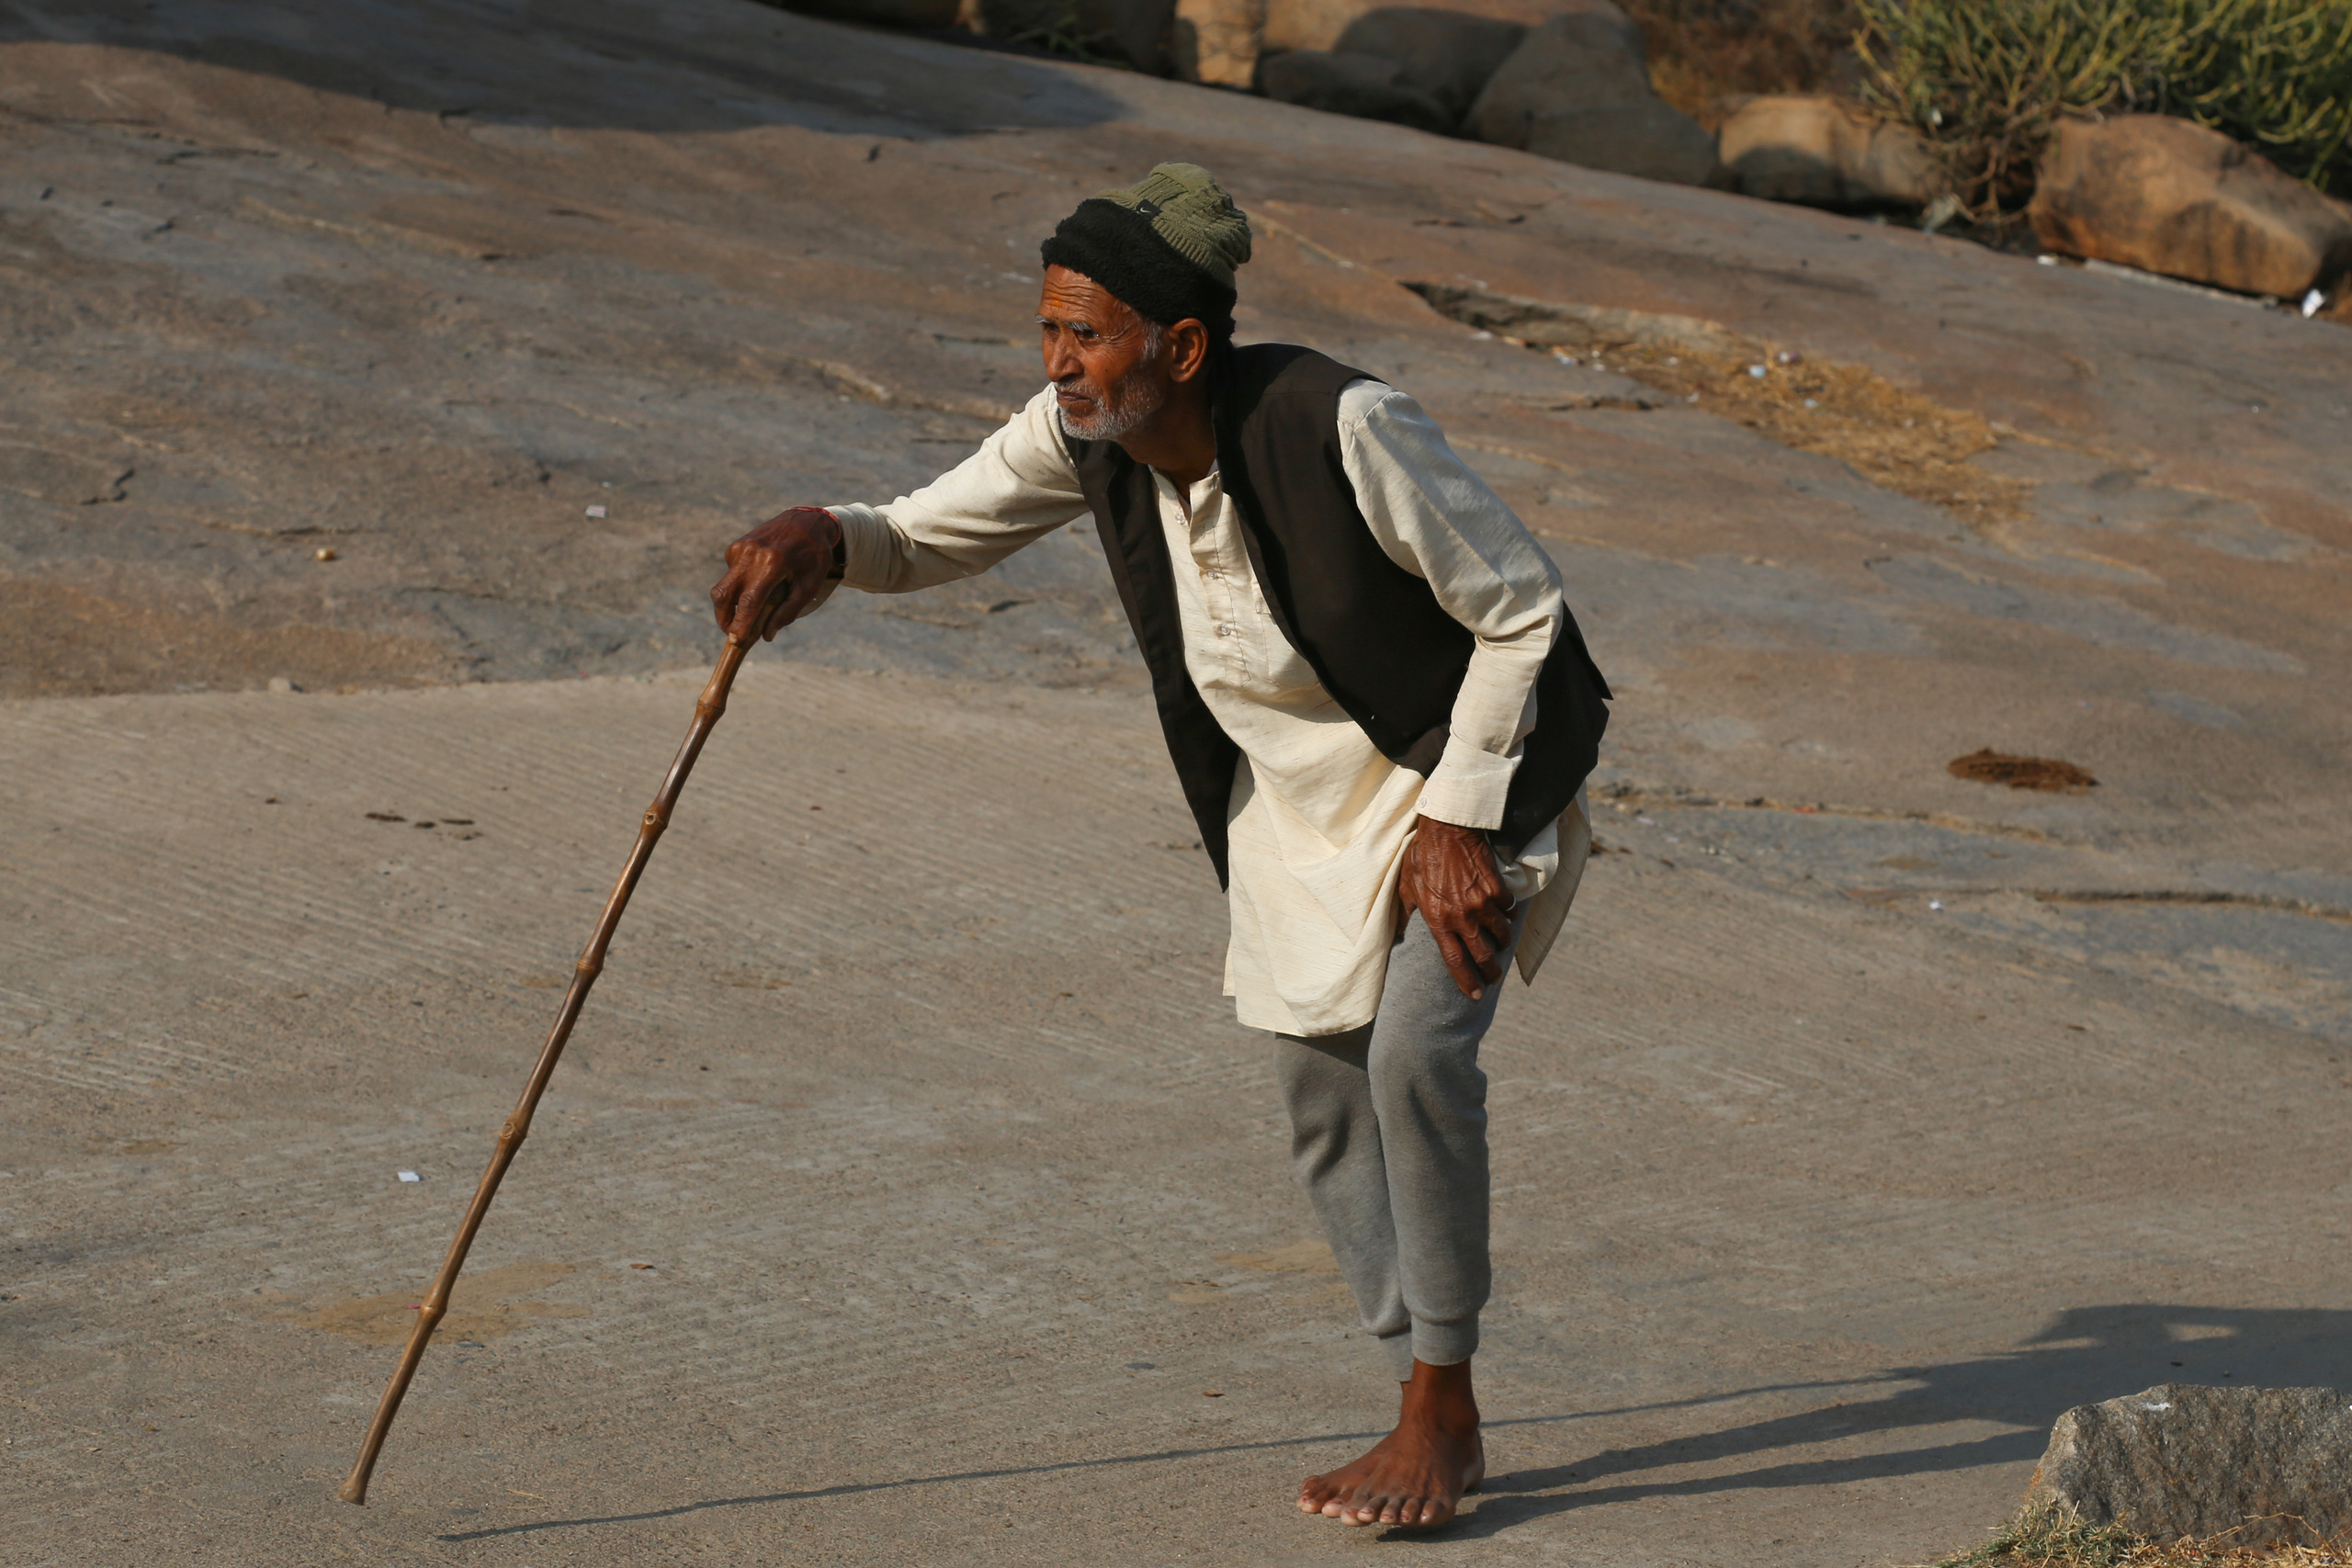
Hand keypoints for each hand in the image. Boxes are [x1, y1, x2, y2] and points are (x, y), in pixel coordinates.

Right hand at [709, 506, 843, 642]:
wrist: (807, 522)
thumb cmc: (813, 557)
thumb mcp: (809, 586)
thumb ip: (788, 612)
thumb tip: (766, 636)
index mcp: (773, 563)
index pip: (749, 601)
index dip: (741, 623)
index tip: (735, 640)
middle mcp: (752, 554)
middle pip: (723, 593)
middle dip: (723, 618)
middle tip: (730, 634)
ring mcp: (741, 548)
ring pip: (724, 585)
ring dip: (730, 604)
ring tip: (744, 615)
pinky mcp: (736, 546)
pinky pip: (731, 574)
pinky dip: (739, 585)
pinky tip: (758, 582)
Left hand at [1397, 816, 1512, 1000]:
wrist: (1447, 828)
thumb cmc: (1422, 856)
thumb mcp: (1406, 886)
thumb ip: (1404, 913)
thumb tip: (1398, 933)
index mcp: (1437, 920)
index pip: (1454, 961)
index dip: (1466, 981)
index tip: (1475, 994)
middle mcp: (1461, 917)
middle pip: (1483, 955)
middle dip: (1492, 971)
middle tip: (1495, 978)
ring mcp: (1481, 903)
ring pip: (1501, 933)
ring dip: (1503, 941)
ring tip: (1502, 943)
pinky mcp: (1496, 888)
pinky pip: (1507, 908)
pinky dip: (1508, 913)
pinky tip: (1505, 913)